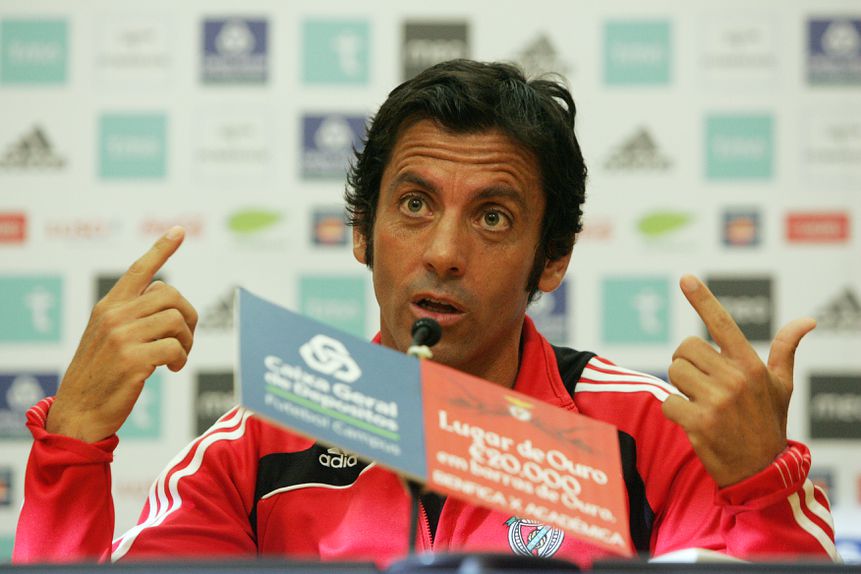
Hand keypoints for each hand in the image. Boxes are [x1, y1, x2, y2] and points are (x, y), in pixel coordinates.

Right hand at [47, 227, 197, 442]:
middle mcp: (114, 316)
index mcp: (108, 307)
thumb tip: (170, 305)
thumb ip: (131, 317)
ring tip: (178, 357)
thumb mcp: (108, 338)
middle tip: (186, 339)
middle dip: (189, 317)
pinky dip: (181, 358)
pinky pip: (176, 347)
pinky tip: (172, 369)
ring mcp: (121, 336)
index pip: (139, 270)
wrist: (79, 413)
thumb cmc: (100, 377)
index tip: (179, 231)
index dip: (161, 249)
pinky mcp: (132, 359)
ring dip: (187, 340)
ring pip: (177, 320)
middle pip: (172, 297)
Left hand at [662, 274, 814, 487]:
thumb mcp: (781, 387)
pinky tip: (694, 423)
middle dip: (686, 365)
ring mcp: (717, 401)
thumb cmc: (767, 423)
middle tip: (702, 385)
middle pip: (685, 349)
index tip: (685, 278)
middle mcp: (735, 378)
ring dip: (680, 388)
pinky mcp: (699, 422)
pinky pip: (667, 402)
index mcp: (751, 365)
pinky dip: (674, 412)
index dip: (702, 299)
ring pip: (673, 372)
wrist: (761, 472)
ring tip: (701, 404)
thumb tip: (808, 321)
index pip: (723, 324)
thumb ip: (786, 351)